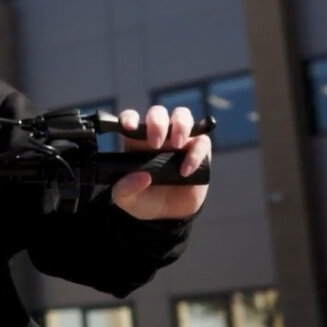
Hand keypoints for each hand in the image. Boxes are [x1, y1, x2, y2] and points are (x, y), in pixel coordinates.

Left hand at [111, 106, 210, 220]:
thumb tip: (141, 176)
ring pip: (183, 115)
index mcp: (136, 140)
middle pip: (158, 112)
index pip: (131, 118)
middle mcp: (158, 134)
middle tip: (155, 143)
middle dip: (157, 122)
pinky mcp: (199, 150)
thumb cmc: (145, 199)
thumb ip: (124, 190)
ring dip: (180, 125)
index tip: (128, 127)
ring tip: (176, 144)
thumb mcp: (127, 200)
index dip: (129, 118)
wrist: (170, 214)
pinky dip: (196, 153)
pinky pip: (202, 142)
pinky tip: (185, 170)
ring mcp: (180, 139)